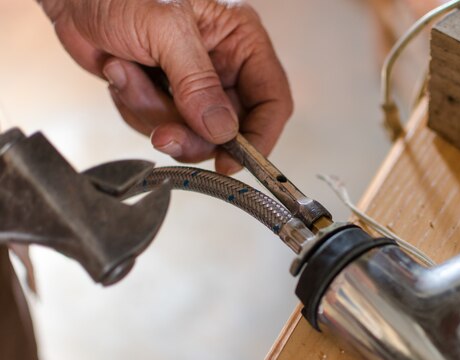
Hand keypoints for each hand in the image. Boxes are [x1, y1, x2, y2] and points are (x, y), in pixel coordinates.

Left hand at [40, 0, 292, 173]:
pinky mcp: (165, 97)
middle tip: (163, 133)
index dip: (258, 138)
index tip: (230, 162)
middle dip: (192, 136)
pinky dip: (134, 108)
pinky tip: (120, 73)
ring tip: (125, 73)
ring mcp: (193, 85)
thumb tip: (222, 131)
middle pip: (230, 129)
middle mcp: (224, 67)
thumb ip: (197, 82)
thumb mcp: (165, 28)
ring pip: (191, 134)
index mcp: (241, 41)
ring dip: (153, 115)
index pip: (271, 101)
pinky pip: (160, 127)